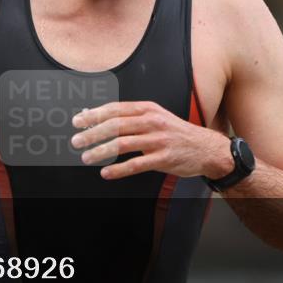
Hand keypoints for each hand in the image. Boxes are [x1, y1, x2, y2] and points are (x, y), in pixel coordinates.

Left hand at [70, 101, 232, 179]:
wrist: (206, 148)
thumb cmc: (174, 133)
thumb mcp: (155, 117)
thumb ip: (130, 117)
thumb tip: (96, 118)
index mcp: (147, 109)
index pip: (115, 109)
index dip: (94, 115)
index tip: (77, 122)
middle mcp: (152, 122)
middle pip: (116, 126)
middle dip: (92, 133)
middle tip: (76, 141)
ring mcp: (158, 140)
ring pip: (123, 144)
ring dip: (101, 151)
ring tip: (86, 157)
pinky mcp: (163, 159)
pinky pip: (136, 164)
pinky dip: (118, 169)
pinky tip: (106, 173)